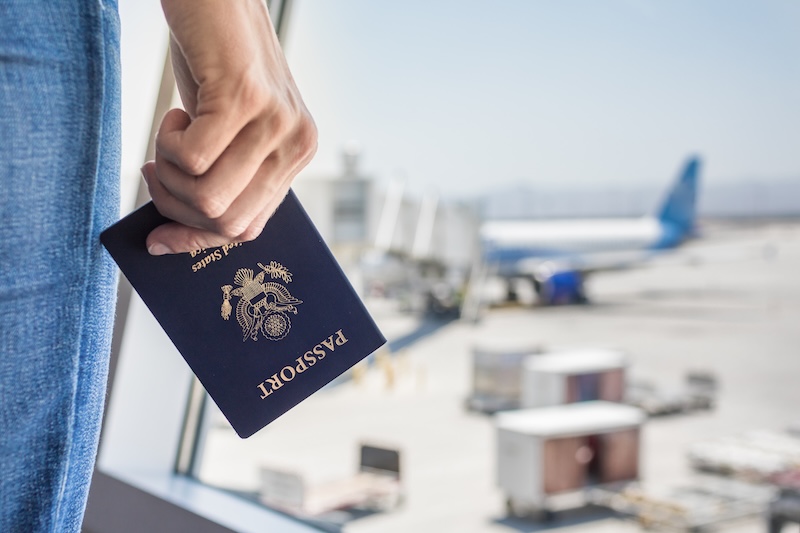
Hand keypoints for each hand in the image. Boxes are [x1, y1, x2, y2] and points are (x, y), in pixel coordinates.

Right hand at [143, 0, 316, 254]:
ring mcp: (275, 123)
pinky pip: (190, 160)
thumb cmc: (215, 66)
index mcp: (295, 157)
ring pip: (208, 199)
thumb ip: (219, 177)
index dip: (198, 240)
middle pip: (226, 223)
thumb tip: (172, 237)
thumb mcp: (225, 131)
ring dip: (169, 175)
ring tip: (169, 135)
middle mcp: (295, 145)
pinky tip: (177, 111)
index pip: (248, 228)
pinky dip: (166, 141)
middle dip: (176, 207)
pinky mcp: (244, 99)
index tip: (158, 238)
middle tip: (156, 168)